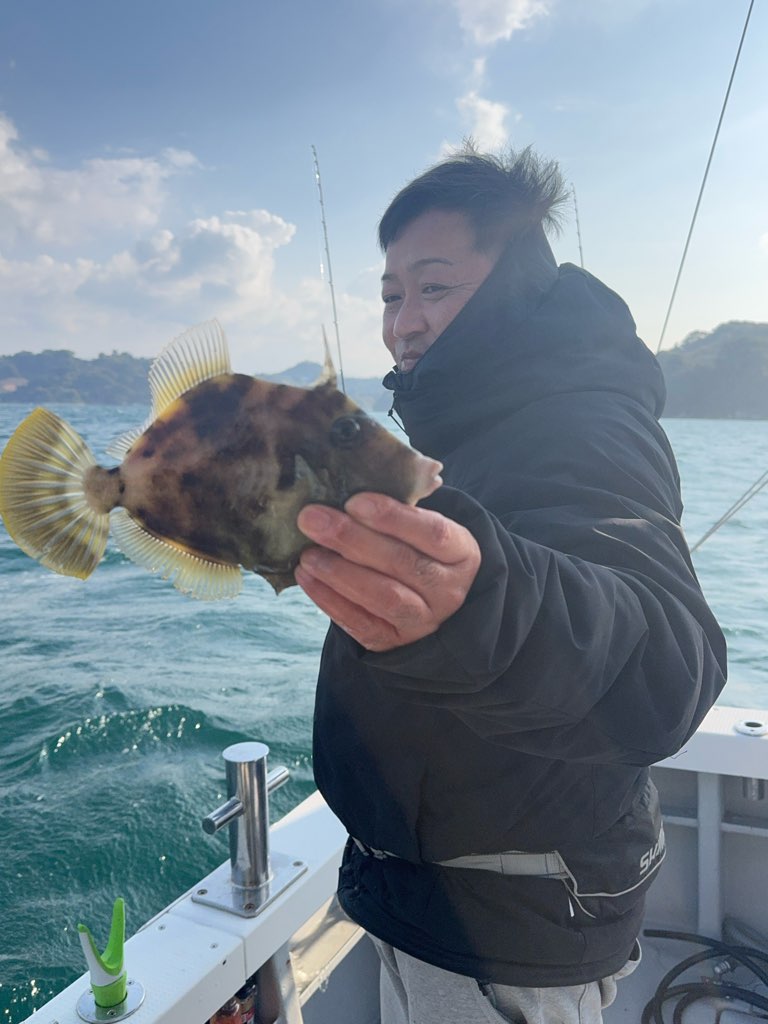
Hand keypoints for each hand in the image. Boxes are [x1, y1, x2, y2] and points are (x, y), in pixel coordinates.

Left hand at [295, 492, 480, 651]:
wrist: (430, 600)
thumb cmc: (418, 549)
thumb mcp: (422, 527)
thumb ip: (398, 510)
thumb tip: (350, 489)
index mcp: (462, 553)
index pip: (433, 532)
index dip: (393, 517)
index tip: (354, 501)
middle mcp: (448, 590)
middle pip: (402, 563)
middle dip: (352, 539)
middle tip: (312, 519)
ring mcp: (424, 620)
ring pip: (383, 596)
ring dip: (339, 572)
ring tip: (307, 553)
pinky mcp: (394, 641)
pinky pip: (361, 623)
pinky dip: (330, 599)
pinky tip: (307, 577)